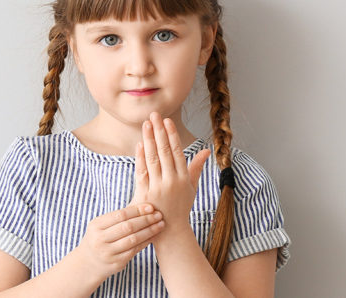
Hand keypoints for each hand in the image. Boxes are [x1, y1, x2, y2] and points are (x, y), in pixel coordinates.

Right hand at [75, 203, 165, 279]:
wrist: (88, 263)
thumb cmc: (99, 239)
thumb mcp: (100, 226)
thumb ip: (116, 218)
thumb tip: (143, 206)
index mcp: (96, 226)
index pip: (120, 215)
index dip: (137, 210)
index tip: (150, 206)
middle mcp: (100, 239)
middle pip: (128, 226)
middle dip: (146, 219)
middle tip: (159, 214)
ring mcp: (109, 253)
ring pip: (133, 239)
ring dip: (149, 231)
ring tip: (161, 224)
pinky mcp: (117, 263)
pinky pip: (135, 250)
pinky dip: (146, 241)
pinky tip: (154, 235)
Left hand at [128, 112, 210, 234]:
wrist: (170, 231)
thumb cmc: (181, 207)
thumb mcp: (192, 187)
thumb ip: (197, 167)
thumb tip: (207, 150)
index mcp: (183, 178)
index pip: (177, 152)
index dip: (172, 135)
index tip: (167, 121)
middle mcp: (171, 181)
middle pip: (164, 151)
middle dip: (159, 132)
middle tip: (154, 115)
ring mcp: (157, 187)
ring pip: (152, 159)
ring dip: (148, 139)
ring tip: (146, 124)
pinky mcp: (145, 194)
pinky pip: (142, 172)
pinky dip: (139, 157)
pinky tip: (138, 144)